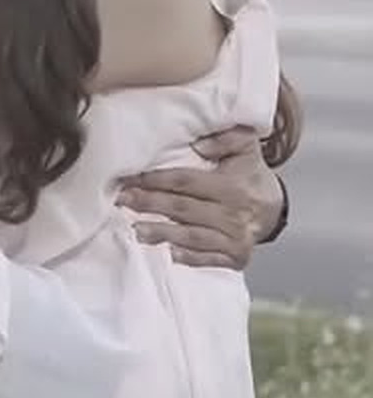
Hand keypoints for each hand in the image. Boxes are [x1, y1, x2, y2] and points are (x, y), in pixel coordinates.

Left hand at [117, 127, 285, 269]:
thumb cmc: (251, 174)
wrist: (274, 206)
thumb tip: (200, 144)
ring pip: (192, 236)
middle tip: (123, 201)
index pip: (186, 182)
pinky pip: (209, 259)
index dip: (157, 180)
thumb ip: (226, 138)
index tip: (131, 179)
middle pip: (182, 209)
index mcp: (232, 186)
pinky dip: (190, 258)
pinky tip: (170, 253)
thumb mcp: (246, 146)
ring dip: (162, 233)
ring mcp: (235, 238)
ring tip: (136, 230)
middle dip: (149, 204)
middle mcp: (233, 214)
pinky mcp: (236, 257)